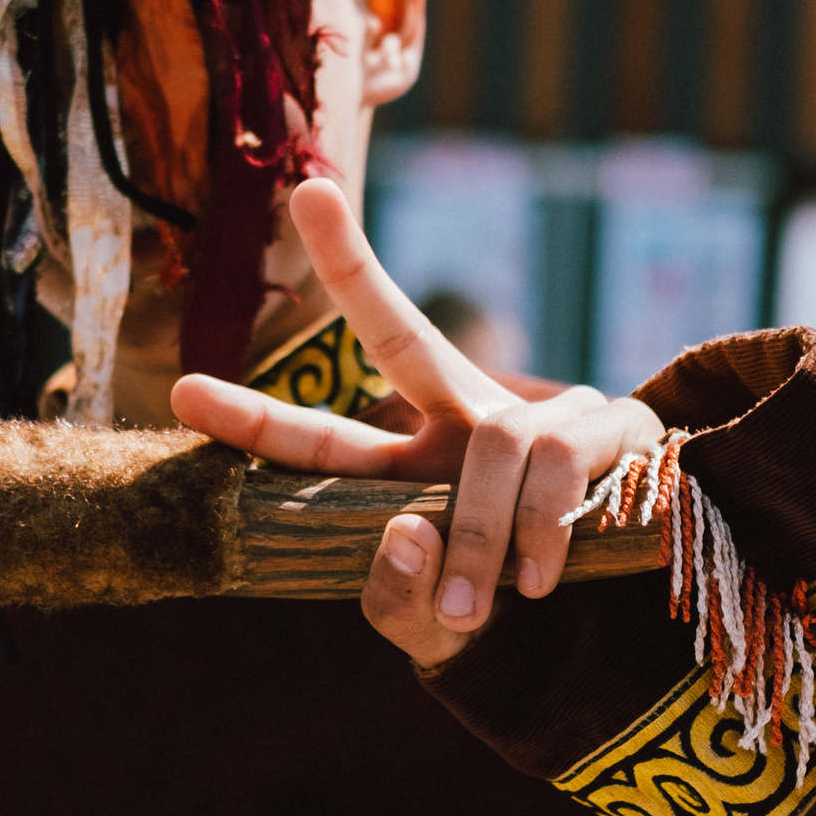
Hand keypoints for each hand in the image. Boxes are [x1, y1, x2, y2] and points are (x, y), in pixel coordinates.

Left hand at [170, 180, 663, 668]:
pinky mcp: (607, 426)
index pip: (327, 438)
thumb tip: (400, 536)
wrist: (638, 588)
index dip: (257, 422)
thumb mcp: (442, 621)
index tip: (177, 390)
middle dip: (354, 265)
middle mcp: (463, 419)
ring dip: (479, 532)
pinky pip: (557, 468)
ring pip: (489, 448)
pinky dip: (540, 528)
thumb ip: (401, 603)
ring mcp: (538, 415)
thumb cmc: (519, 595)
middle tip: (308, 194)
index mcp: (413, 464)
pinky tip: (535, 580)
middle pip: (402, 334)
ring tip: (481, 610)